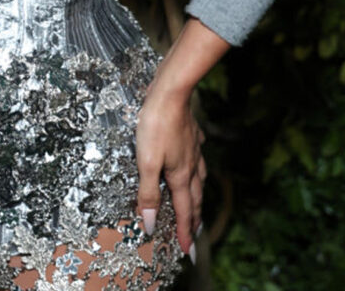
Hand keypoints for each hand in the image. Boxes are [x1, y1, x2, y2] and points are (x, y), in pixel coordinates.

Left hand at [135, 82, 205, 258]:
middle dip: (193, 219)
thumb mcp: (146, 161)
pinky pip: (197, 156)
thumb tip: (149, 223)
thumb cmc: (156, 124)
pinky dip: (197, 166)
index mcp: (180, 175)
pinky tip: (195, 160)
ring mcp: (193, 148)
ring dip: (197, 196)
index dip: (184, 233)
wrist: (171, 91)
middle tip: (193, 235)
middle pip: (194, 198)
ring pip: (198, 178)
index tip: (187, 252)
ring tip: (196, 204)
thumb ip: (148, 192)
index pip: (183, 212)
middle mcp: (191, 165)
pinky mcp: (192, 133)